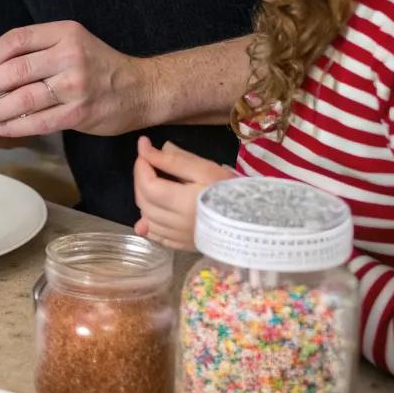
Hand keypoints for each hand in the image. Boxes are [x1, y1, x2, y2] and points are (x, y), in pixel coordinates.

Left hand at [0, 20, 143, 138]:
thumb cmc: (100, 66)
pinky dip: (16, 126)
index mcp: (65, 33)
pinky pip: (38, 122)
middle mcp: (69, 56)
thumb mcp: (73, 43)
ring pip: (23, 99)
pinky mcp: (79, 113)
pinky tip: (4, 128)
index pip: (16, 40)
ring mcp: (75, 86)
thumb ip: (40, 49)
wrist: (141, 89)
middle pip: (15, 71)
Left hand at [132, 136, 233, 250]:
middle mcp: (177, 224)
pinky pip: (156, 236)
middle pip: (144, 202)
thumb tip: (144, 147)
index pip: (148, 185)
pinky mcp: (183, 246)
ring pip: (147, 219)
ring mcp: (179, 238)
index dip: (141, 167)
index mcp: (183, 203)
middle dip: (140, 180)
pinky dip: (149, 223)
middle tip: (148, 165)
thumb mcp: (204, 168)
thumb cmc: (230, 189)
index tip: (144, 153)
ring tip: (152, 185)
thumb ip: (173, 159)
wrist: (253, 217)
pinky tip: (152, 213)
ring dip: (144, 201)